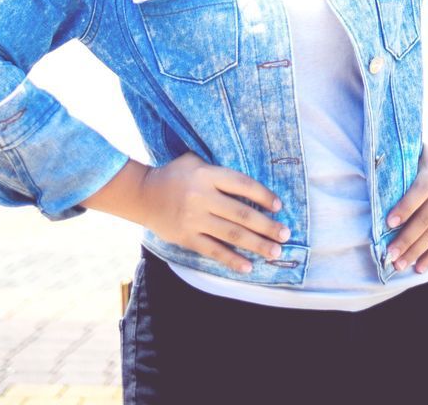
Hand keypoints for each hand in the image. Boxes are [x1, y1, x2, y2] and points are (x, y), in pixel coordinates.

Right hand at [138, 151, 291, 273]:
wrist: (141, 195)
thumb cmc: (174, 174)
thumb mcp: (194, 160)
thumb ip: (219, 169)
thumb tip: (248, 182)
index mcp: (208, 175)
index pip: (243, 185)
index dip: (263, 195)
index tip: (278, 206)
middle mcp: (203, 197)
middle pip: (241, 214)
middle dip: (267, 226)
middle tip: (286, 234)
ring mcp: (194, 220)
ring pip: (231, 235)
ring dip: (256, 244)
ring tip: (274, 251)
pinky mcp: (186, 238)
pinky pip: (213, 251)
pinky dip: (231, 260)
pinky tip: (248, 266)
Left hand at [383, 143, 427, 273]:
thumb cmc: (424, 162)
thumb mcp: (415, 154)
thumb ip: (399, 162)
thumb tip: (373, 169)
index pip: (419, 192)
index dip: (405, 207)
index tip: (389, 223)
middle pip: (426, 218)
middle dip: (407, 238)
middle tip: (390, 255)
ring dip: (417, 251)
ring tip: (399, 265)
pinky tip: (419, 268)